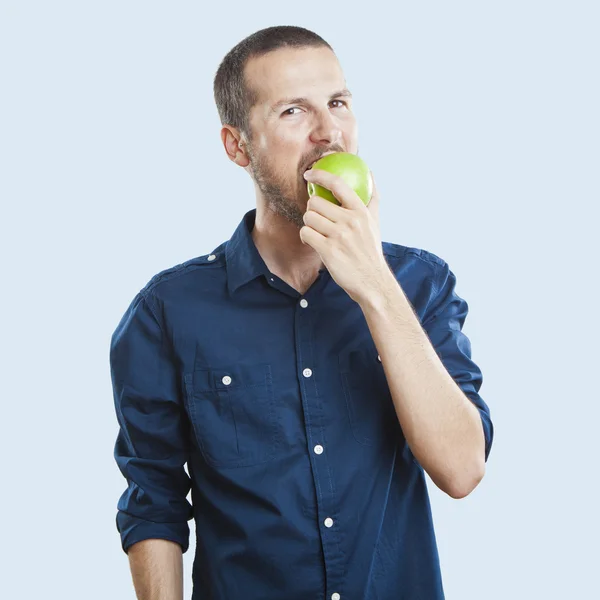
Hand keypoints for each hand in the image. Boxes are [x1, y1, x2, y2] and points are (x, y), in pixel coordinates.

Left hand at [300, 168, 389, 303]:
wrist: (372, 281)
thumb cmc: (370, 250)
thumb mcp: (375, 222)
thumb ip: (372, 198)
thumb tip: (371, 173)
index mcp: (361, 212)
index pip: (338, 184)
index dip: (320, 175)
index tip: (309, 174)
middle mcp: (350, 221)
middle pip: (315, 202)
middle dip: (312, 210)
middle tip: (318, 220)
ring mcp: (339, 236)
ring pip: (308, 217)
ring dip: (309, 225)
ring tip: (317, 233)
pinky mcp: (328, 250)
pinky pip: (305, 233)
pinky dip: (306, 237)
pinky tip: (313, 242)